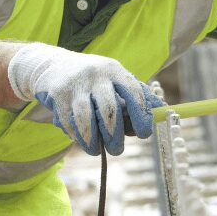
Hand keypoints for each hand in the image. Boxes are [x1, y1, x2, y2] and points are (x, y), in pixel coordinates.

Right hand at [8, 42, 162, 155]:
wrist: (52, 65)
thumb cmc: (95, 79)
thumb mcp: (116, 79)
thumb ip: (138, 94)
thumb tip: (163, 111)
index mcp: (115, 71)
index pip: (133, 93)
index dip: (141, 115)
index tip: (145, 134)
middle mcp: (96, 75)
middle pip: (109, 110)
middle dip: (114, 136)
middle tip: (118, 150)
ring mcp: (75, 84)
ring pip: (86, 119)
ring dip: (92, 141)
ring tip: (96, 150)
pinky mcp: (57, 95)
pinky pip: (68, 122)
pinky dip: (76, 135)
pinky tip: (81, 139)